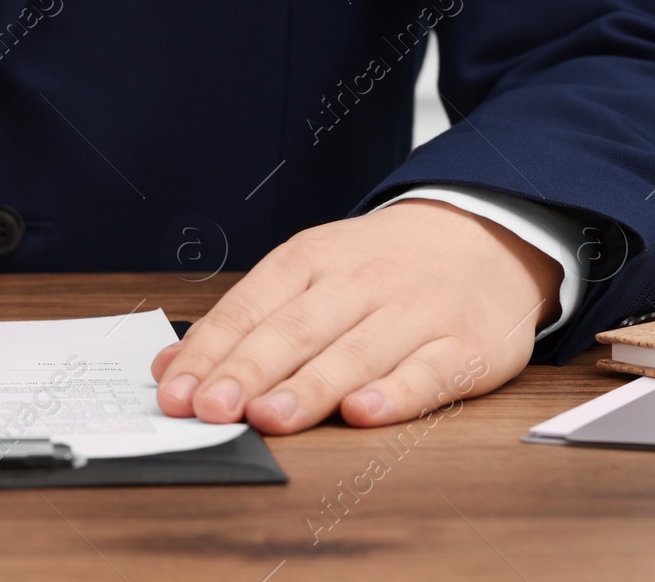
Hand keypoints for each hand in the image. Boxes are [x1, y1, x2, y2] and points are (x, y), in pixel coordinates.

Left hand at [151, 199, 562, 432]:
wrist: (482, 236)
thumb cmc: (377, 267)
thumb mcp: (307, 272)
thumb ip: (244, 323)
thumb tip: (171, 371)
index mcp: (309, 261)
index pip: (248, 310)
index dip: (209, 354)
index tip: (176, 393)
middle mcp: (358, 282)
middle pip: (294, 332)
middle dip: (247, 372)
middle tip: (211, 411)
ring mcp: (414, 313)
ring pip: (354, 353)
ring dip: (308, 388)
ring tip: (268, 417)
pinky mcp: (466, 345)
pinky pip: (427, 373)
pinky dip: (394, 395)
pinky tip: (363, 414)